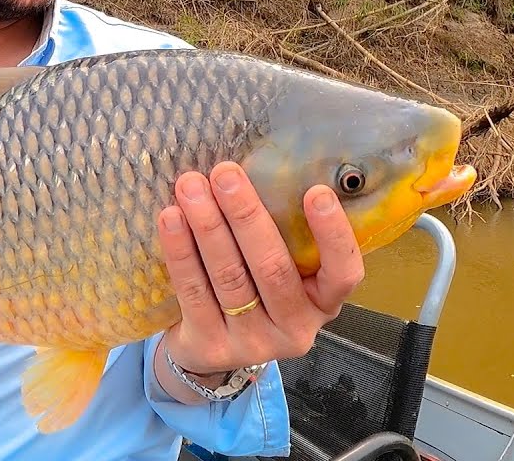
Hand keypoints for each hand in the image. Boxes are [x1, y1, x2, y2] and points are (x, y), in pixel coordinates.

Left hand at [156, 161, 364, 377]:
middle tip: (225, 174)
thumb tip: (259, 165)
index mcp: (323, 302)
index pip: (343, 273)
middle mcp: (295, 327)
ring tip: (191, 187)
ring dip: (208, 227)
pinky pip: (194, 292)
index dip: (333, 235)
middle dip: (246, 215)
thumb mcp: (283, 271)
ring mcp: (253, 342)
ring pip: (230, 278)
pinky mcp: (211, 347)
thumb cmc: (255, 291)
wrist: (210, 348)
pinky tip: (170, 218)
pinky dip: (181, 251)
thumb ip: (283, 234)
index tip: (316, 192)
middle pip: (272, 268)